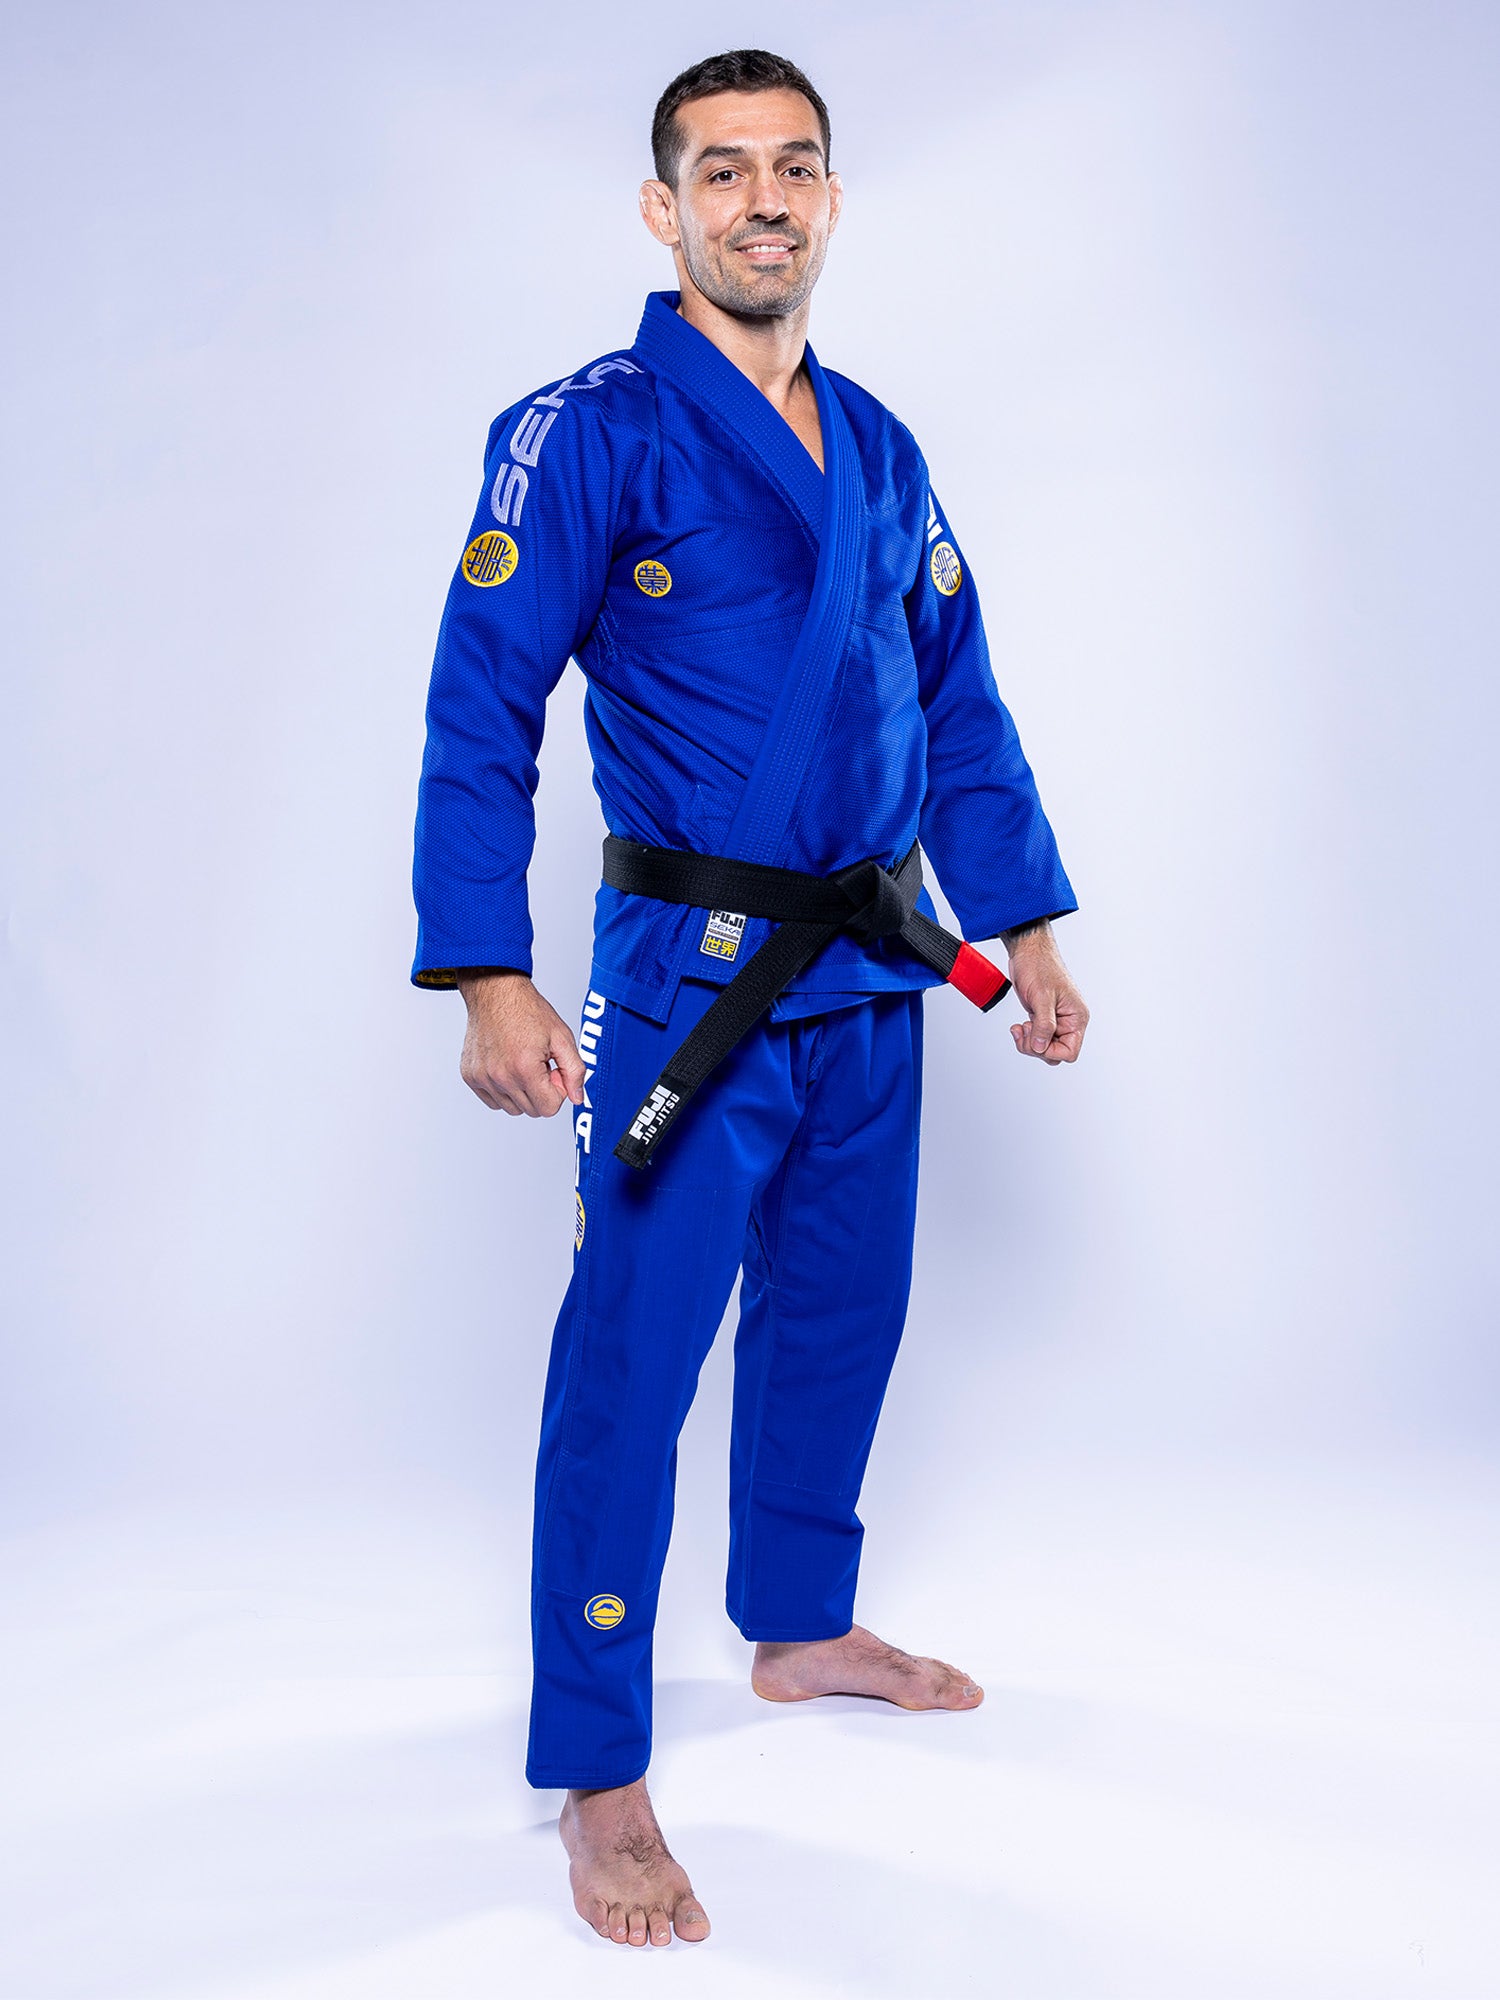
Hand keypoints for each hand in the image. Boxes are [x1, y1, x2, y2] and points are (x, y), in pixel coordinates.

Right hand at [455, 971, 586, 1115]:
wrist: (495, 992)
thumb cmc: (527, 1010)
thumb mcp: (562, 1037)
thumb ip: (575, 1071)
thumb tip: (577, 1098)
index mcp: (524, 1068)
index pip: (549, 1109)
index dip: (557, 1091)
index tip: (553, 1071)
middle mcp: (500, 1077)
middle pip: (532, 1110)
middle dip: (541, 1091)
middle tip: (539, 1064)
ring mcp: (483, 1078)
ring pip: (512, 1108)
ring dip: (522, 1092)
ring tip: (522, 1064)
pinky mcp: (471, 1076)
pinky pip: (493, 1101)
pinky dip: (504, 1091)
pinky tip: (508, 1067)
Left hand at [1003, 925, 1088, 1064]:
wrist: (1027, 951)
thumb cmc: (1039, 965)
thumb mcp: (1042, 997)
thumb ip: (1044, 1025)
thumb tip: (1041, 1047)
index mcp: (1077, 1017)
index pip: (1069, 1052)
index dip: (1050, 1051)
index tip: (1036, 1038)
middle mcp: (1069, 1021)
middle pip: (1055, 1053)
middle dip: (1036, 1047)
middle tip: (1024, 1030)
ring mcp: (1056, 1020)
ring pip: (1044, 1047)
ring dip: (1029, 1043)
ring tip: (1019, 1028)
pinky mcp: (1043, 1017)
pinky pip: (1037, 1037)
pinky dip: (1026, 1036)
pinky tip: (1018, 1026)